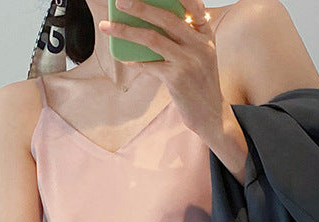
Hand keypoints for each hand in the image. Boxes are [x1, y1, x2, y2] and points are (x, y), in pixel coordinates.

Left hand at [98, 0, 224, 136]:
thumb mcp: (199, 56)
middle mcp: (200, 44)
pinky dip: (134, 61)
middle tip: (119, 2)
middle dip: (139, 6)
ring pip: (152, 38)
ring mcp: (189, 61)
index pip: (193, 5)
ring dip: (125, 31)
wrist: (211, 114)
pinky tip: (124, 58)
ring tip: (107, 26)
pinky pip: (149, 65)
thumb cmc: (199, 83)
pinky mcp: (177, 79)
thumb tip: (147, 24)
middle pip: (166, 17)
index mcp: (206, 35)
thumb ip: (183, 38)